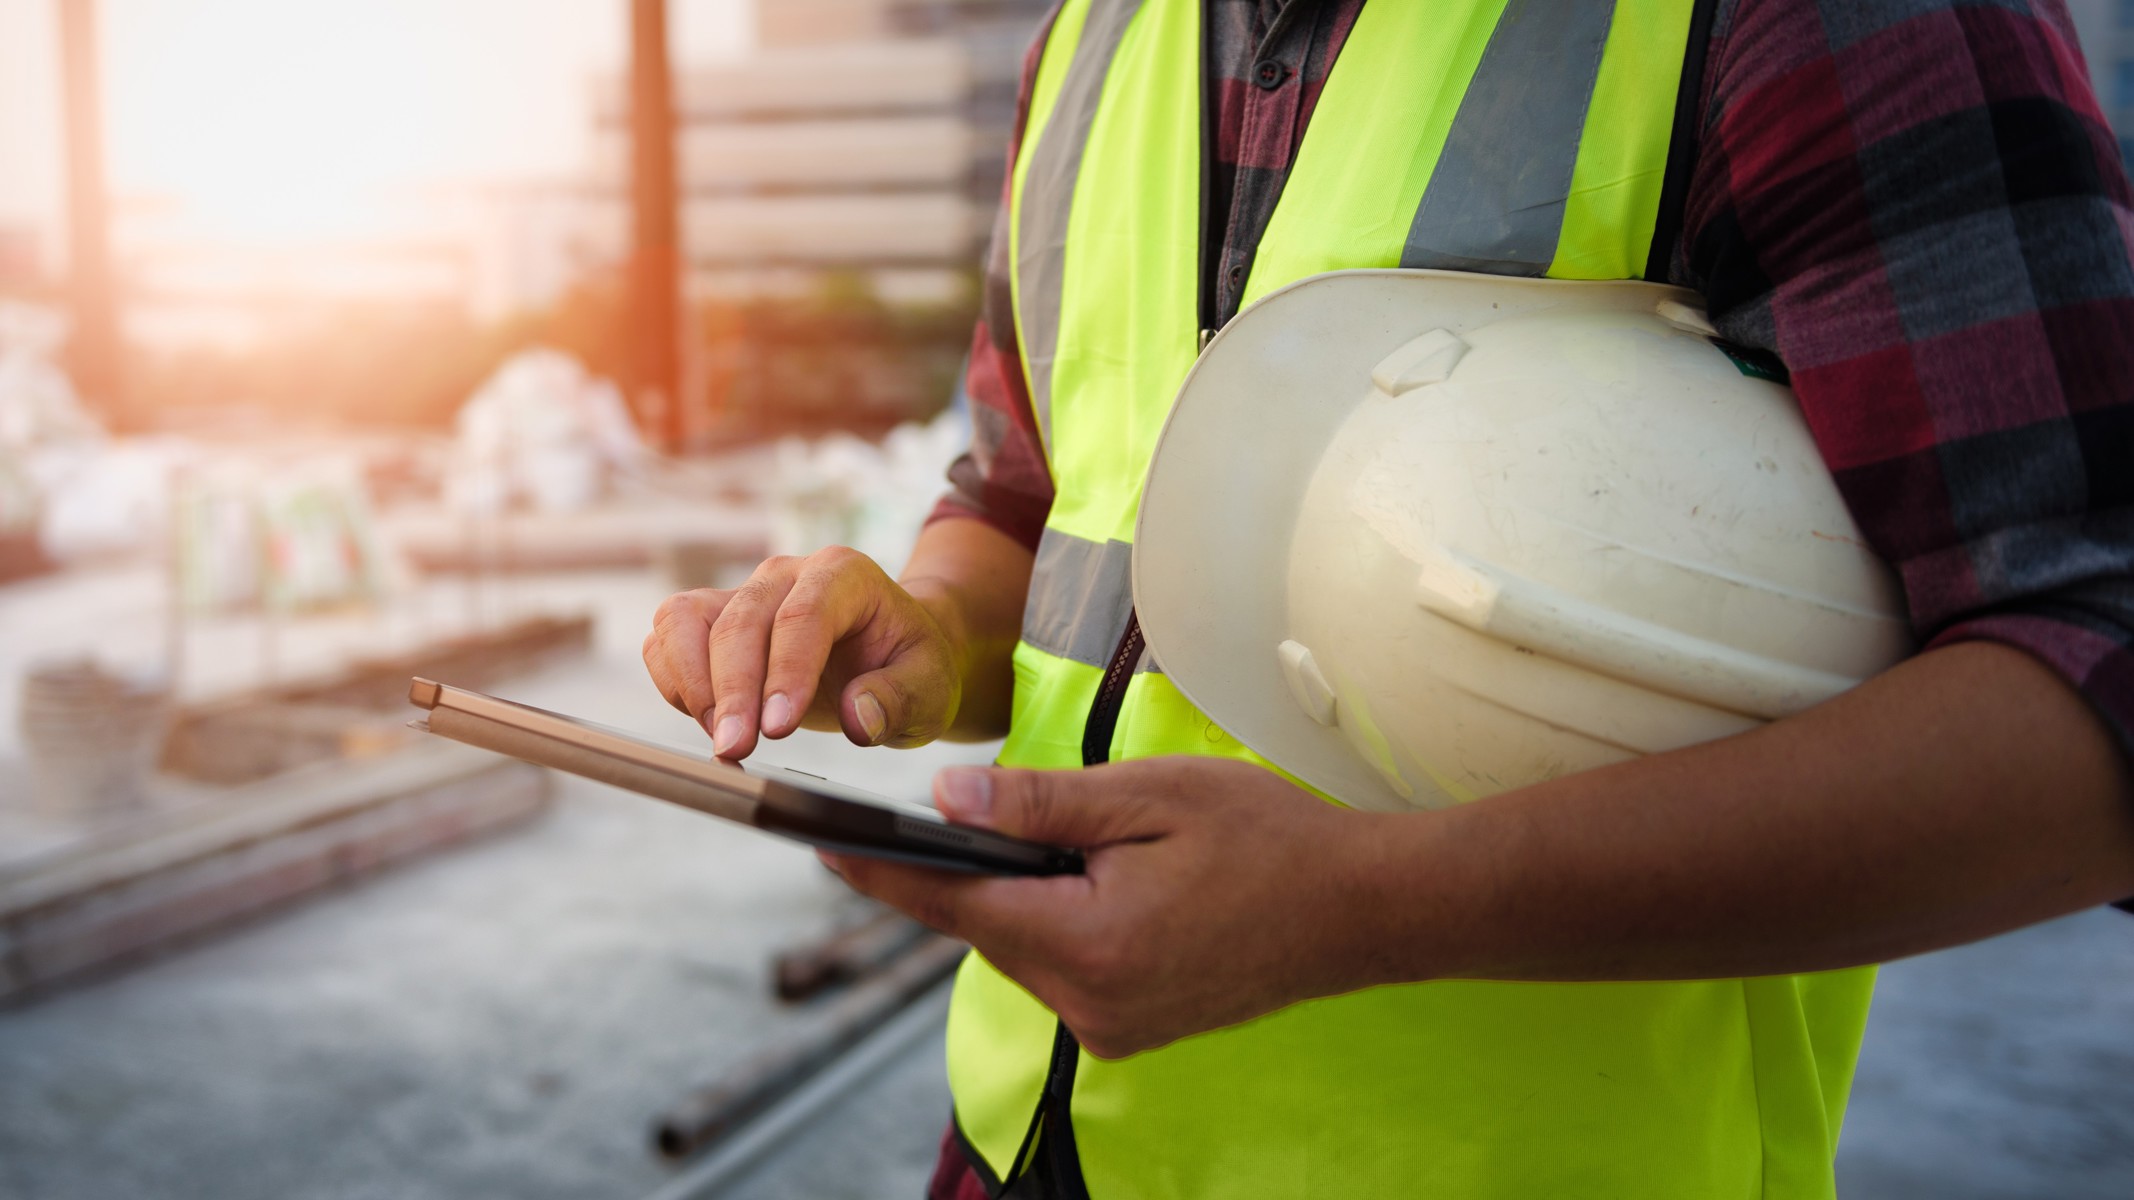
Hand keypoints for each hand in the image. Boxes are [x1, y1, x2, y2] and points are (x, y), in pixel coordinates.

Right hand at [642, 546, 966, 758]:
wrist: (890, 652)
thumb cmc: (909, 665)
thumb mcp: (930, 687)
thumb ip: (899, 699)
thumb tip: (857, 718)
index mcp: (844, 575)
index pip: (803, 615)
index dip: (785, 672)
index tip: (777, 729)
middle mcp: (785, 574)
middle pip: (739, 620)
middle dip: (732, 690)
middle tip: (736, 748)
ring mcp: (743, 593)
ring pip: (685, 618)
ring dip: (692, 682)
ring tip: (722, 737)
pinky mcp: (712, 619)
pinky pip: (667, 638)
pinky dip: (673, 682)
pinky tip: (707, 721)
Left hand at [822, 757, 1410, 1058]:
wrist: (1363, 910)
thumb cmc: (1268, 838)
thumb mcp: (1147, 796)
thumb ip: (1037, 804)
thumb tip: (943, 802)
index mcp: (1086, 943)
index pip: (951, 904)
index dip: (879, 870)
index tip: (816, 842)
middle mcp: (1088, 1004)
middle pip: (984, 928)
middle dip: (962, 870)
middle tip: (936, 810)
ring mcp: (1112, 1027)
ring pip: (1023, 947)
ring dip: (1018, 895)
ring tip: (1053, 838)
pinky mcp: (1132, 1029)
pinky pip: (1063, 967)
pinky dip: (1057, 921)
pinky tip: (1090, 881)